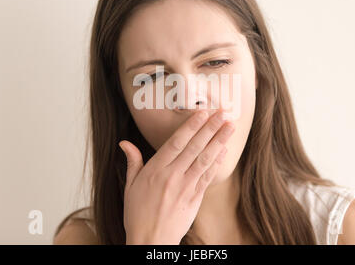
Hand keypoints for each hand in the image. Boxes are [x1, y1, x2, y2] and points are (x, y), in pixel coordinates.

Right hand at [119, 109, 234, 244]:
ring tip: (230, 126)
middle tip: (223, 112)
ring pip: (205, 159)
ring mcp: (186, 187)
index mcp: (156, 170)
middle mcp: (172, 175)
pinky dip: (217, 162)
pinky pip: (208, 176)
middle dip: (211, 128)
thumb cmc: (138, 214)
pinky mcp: (195, 198)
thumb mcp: (130, 186)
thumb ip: (133, 162)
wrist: (150, 241)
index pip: (176, 142)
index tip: (203, 113)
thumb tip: (124, 143)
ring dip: (219, 140)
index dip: (191, 126)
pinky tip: (224, 150)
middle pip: (195, 147)